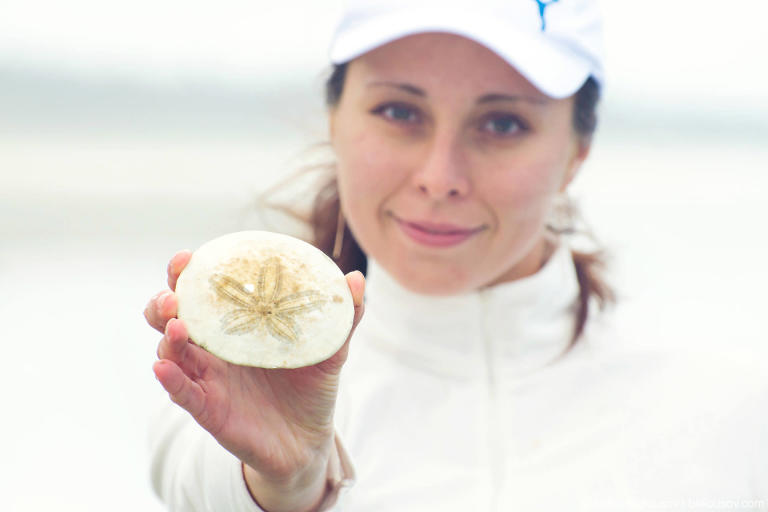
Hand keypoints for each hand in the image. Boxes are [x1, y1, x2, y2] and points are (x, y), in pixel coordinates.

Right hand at [144, 250, 364, 511]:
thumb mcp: (330, 348)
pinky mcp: (209, 410)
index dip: (187, 273)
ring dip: (168, 336)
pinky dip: (170, 380)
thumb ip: (343, 316)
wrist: (310, 441)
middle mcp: (213, 350)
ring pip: (171, 352)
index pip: (202, 293)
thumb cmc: (311, 386)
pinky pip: (182, 394)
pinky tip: (163, 368)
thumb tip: (357, 279)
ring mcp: (207, 379)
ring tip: (178, 326)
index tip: (190, 257)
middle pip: (170, 318)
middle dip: (164, 300)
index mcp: (236, 326)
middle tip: (175, 293)